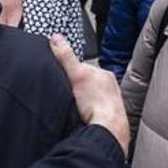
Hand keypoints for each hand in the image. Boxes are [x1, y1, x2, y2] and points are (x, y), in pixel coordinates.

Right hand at [49, 34, 129, 154]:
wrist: (108, 128)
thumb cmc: (96, 102)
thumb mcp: (76, 74)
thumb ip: (66, 57)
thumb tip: (56, 38)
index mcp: (105, 74)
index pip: (84, 67)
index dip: (71, 72)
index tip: (64, 79)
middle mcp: (111, 87)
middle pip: (89, 83)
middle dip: (79, 88)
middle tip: (69, 95)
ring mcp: (112, 102)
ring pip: (93, 98)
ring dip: (85, 102)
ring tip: (76, 107)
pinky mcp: (111, 117)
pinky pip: (96, 111)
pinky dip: (89, 113)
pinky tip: (84, 117)